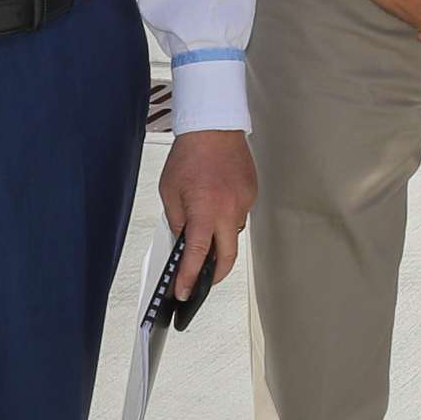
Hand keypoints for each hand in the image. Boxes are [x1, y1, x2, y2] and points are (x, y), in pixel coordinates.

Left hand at [157, 128, 253, 293]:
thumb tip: (184, 241)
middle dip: (213, 275)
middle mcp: (229, 209)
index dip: (189, 278)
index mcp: (205, 210)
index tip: (184, 291)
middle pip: (227, 257)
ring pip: (233, 234)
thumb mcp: (170, 192)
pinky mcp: (251, 194)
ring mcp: (243, 202)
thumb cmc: (190, 154)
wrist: (214, 128)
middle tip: (200, 281)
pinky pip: (238, 215)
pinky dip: (225, 216)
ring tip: (204, 226)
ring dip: (219, 239)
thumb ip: (178, 220)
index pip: (198, 255)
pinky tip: (215, 203)